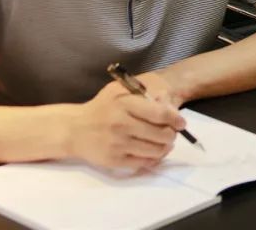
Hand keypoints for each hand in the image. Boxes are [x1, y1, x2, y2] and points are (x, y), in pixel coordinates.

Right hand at [66, 74, 185, 171]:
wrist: (74, 129)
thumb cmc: (102, 107)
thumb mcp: (119, 91)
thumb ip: (144, 94)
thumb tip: (169, 105)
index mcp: (124, 103)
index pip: (160, 113)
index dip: (175, 119)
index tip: (181, 123)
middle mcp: (121, 124)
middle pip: (161, 134)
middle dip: (172, 135)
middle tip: (172, 134)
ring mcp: (117, 144)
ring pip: (155, 151)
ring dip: (165, 148)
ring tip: (164, 144)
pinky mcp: (114, 160)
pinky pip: (142, 163)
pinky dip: (153, 160)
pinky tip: (153, 153)